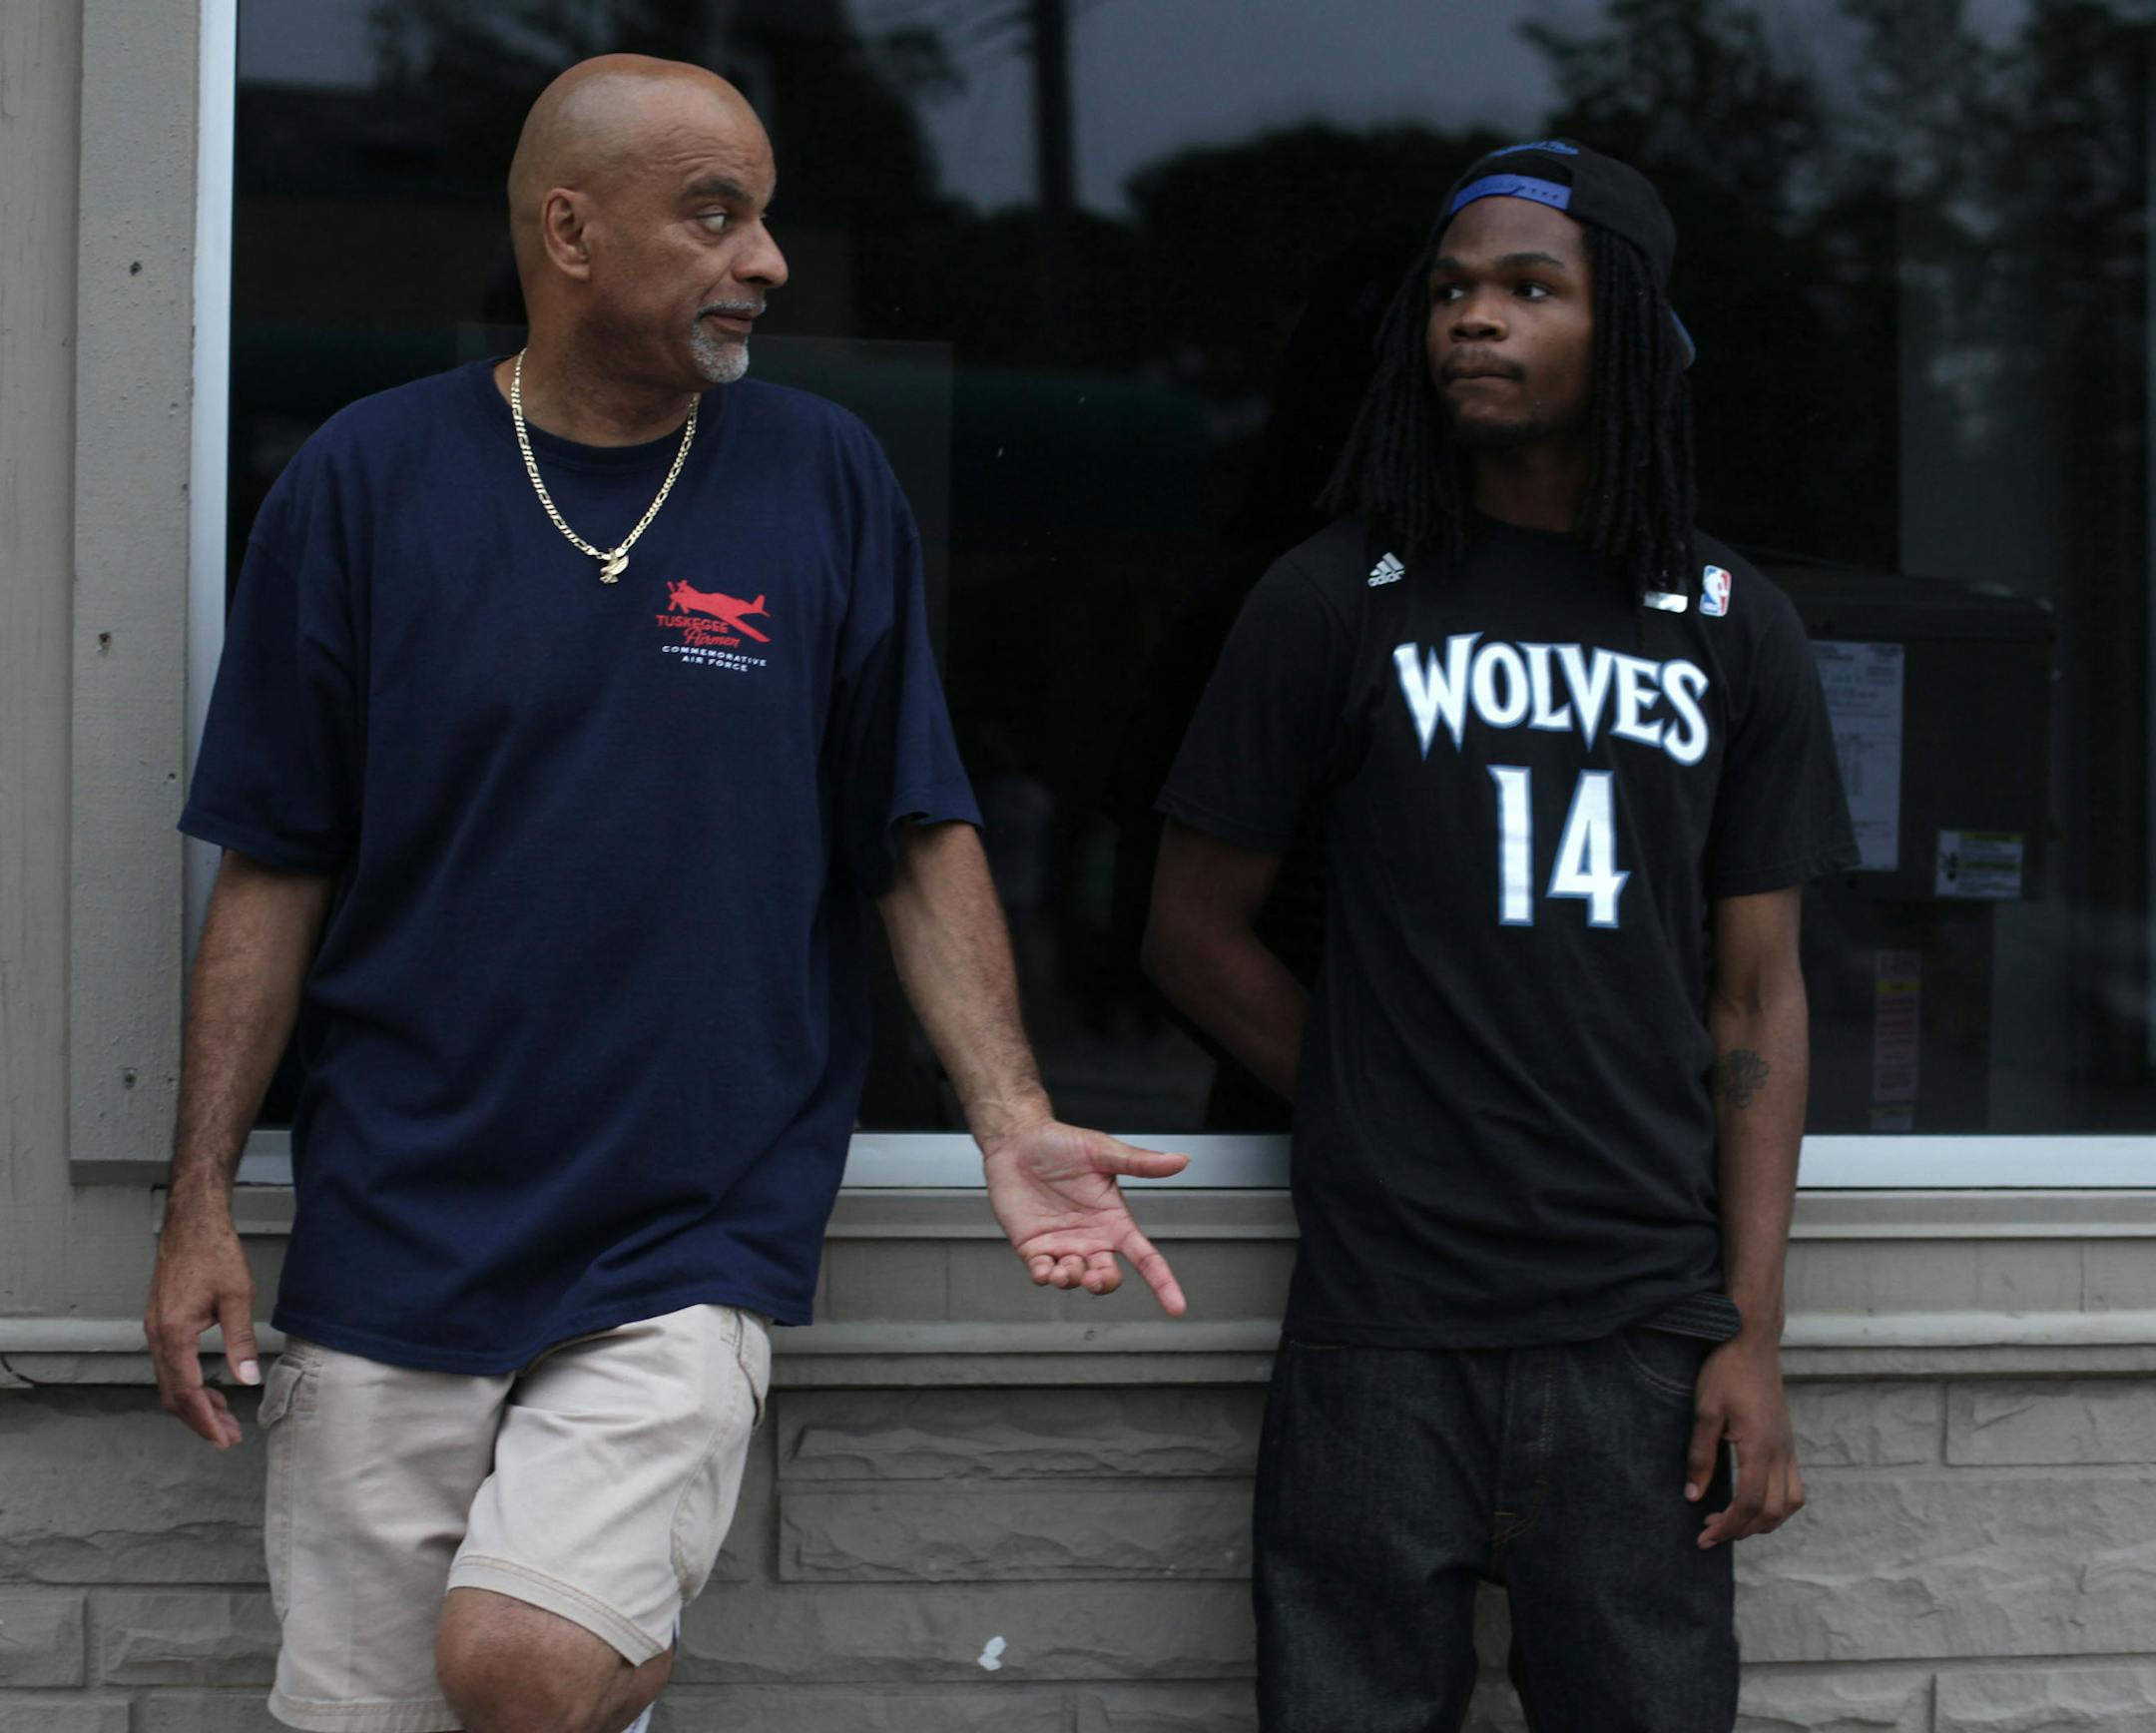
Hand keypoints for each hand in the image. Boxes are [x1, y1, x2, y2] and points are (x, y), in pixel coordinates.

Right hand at [144, 1195, 260, 1448]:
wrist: (192, 1223)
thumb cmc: (215, 1252)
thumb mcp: (237, 1296)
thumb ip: (241, 1341)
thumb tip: (248, 1379)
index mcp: (173, 1333)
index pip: (187, 1391)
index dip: (205, 1419)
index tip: (223, 1438)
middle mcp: (156, 1336)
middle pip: (173, 1394)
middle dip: (199, 1419)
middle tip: (228, 1438)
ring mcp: (155, 1330)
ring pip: (170, 1381)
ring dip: (194, 1404)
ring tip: (224, 1420)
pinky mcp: (160, 1323)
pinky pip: (170, 1365)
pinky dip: (188, 1384)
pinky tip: (210, 1390)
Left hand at [981, 1118, 1189, 1315]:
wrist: (1018, 1142)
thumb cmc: (1061, 1144)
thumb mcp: (1103, 1151)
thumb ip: (1140, 1162)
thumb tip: (1179, 1160)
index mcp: (1114, 1221)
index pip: (1146, 1258)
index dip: (1163, 1283)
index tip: (1177, 1307)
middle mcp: (1091, 1238)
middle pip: (1108, 1278)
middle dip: (1103, 1283)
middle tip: (1095, 1275)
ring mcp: (1062, 1245)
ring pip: (1075, 1280)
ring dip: (1072, 1279)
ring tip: (1064, 1267)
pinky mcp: (1034, 1248)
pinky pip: (1043, 1274)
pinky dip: (1045, 1277)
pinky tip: (1045, 1269)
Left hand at [1686, 1333, 1804, 1546]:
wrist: (1752, 1343)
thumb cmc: (1726, 1372)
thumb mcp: (1705, 1410)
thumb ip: (1700, 1455)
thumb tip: (1693, 1496)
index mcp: (1760, 1447)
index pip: (1750, 1504)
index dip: (1728, 1527)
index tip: (1704, 1537)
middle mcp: (1781, 1452)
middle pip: (1773, 1512)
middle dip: (1743, 1530)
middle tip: (1710, 1532)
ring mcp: (1788, 1448)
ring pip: (1790, 1503)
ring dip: (1764, 1522)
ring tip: (1732, 1522)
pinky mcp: (1788, 1442)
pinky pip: (1793, 1487)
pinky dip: (1776, 1505)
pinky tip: (1752, 1501)